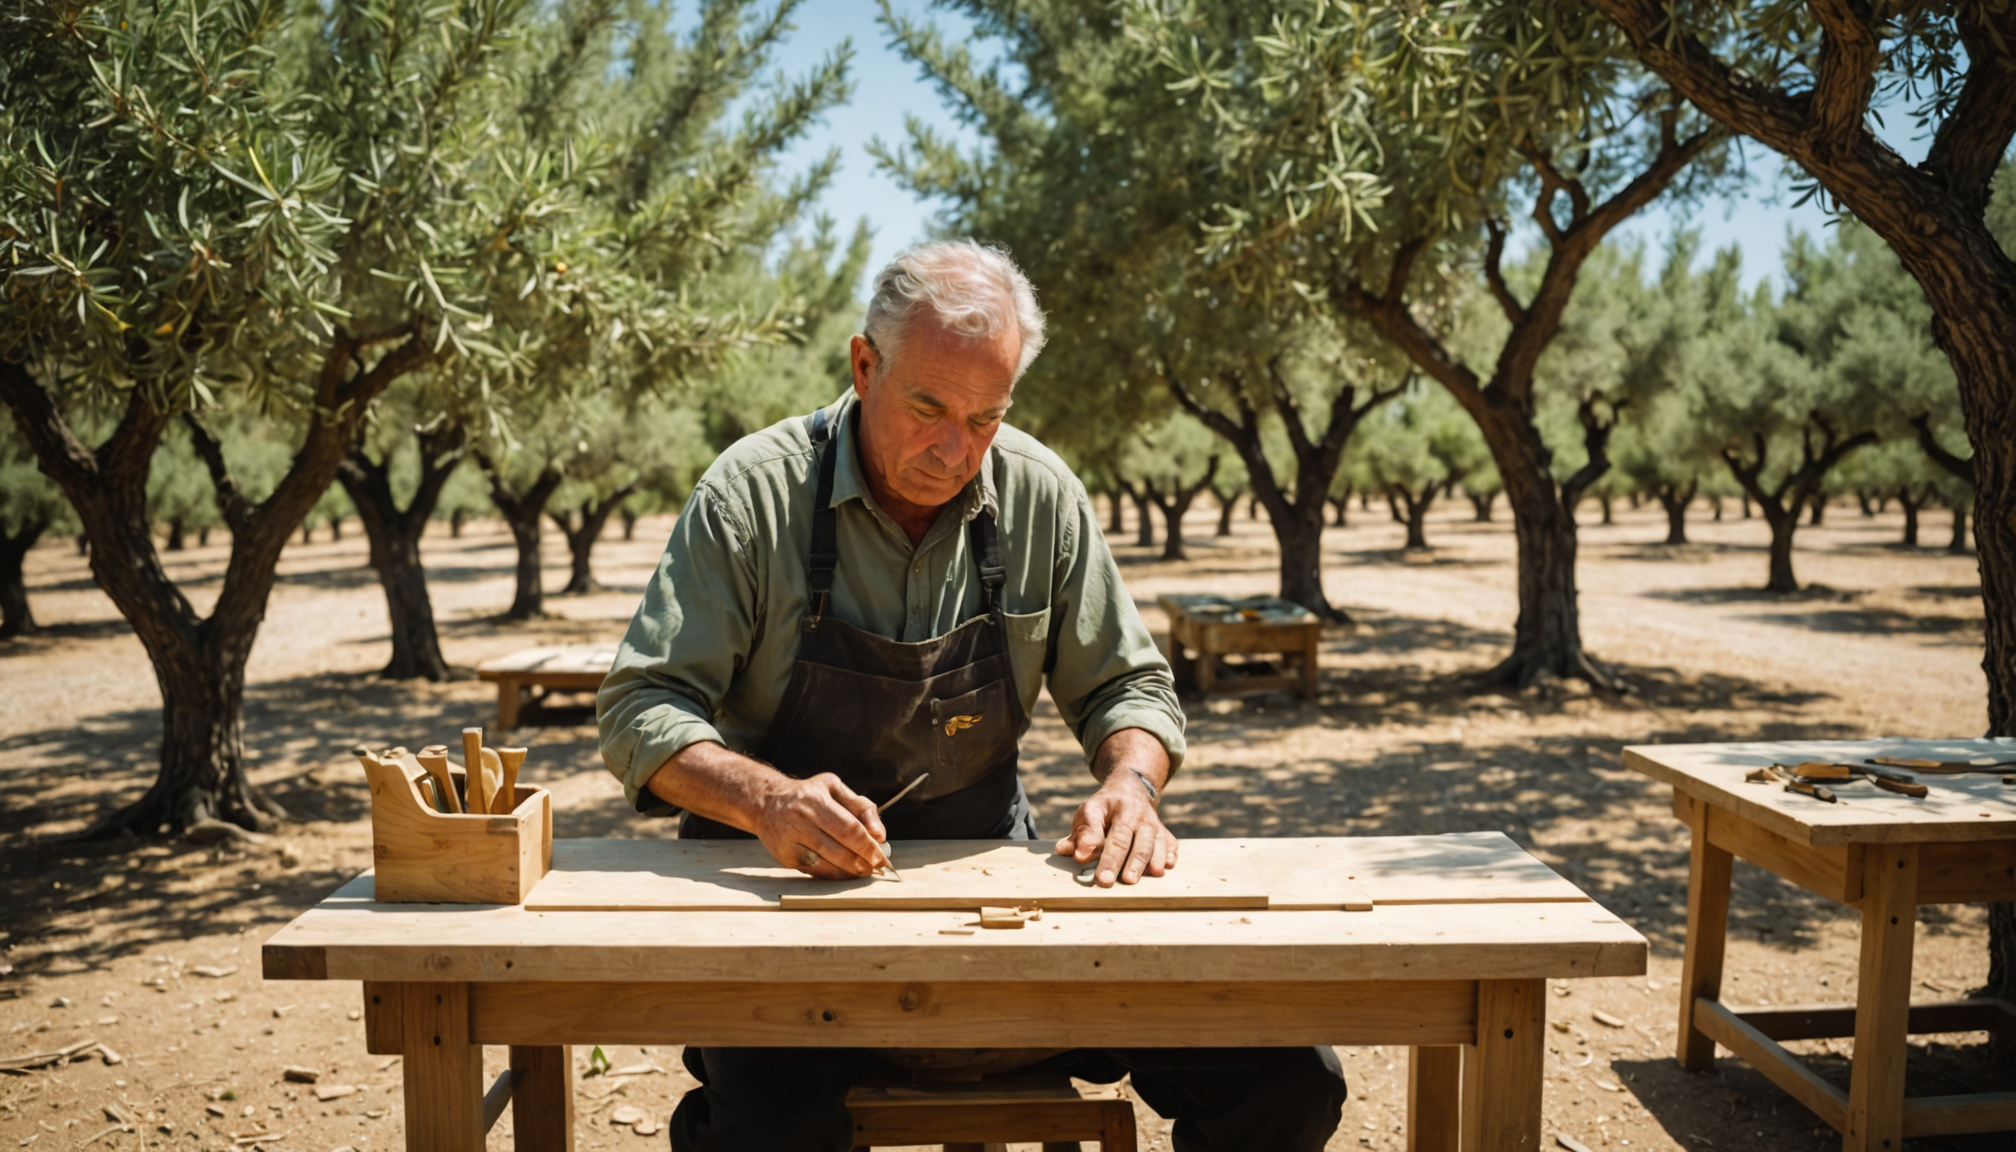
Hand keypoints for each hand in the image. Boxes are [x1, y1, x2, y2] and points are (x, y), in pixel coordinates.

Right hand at [752, 772, 887, 878]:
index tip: (880, 855)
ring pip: (827, 864)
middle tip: (877, 866)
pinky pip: (816, 871)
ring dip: (850, 871)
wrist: (767, 802)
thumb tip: (880, 835)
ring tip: (865, 870)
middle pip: (839, 850)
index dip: (867, 845)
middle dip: (862, 861)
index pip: (848, 828)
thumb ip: (861, 807)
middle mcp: (800, 820)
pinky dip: (834, 874)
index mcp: (815, 799)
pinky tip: (846, 872)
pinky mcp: (785, 857)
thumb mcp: (835, 789)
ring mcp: (790, 841)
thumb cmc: (809, 795)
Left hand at [1055, 769, 1176, 886]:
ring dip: (1153, 862)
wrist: (1131, 790)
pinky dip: (1169, 855)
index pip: (1116, 836)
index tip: (1101, 878)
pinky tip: (1166, 868)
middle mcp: (1141, 815)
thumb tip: (1079, 855)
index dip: (1109, 858)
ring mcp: (1155, 823)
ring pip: (1157, 844)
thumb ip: (1083, 834)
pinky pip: (1171, 844)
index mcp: (1120, 808)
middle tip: (1125, 882)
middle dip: (1133, 863)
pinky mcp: (1165, 832)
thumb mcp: (1089, 812)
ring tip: (1149, 877)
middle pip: (1139, 842)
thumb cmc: (1104, 809)